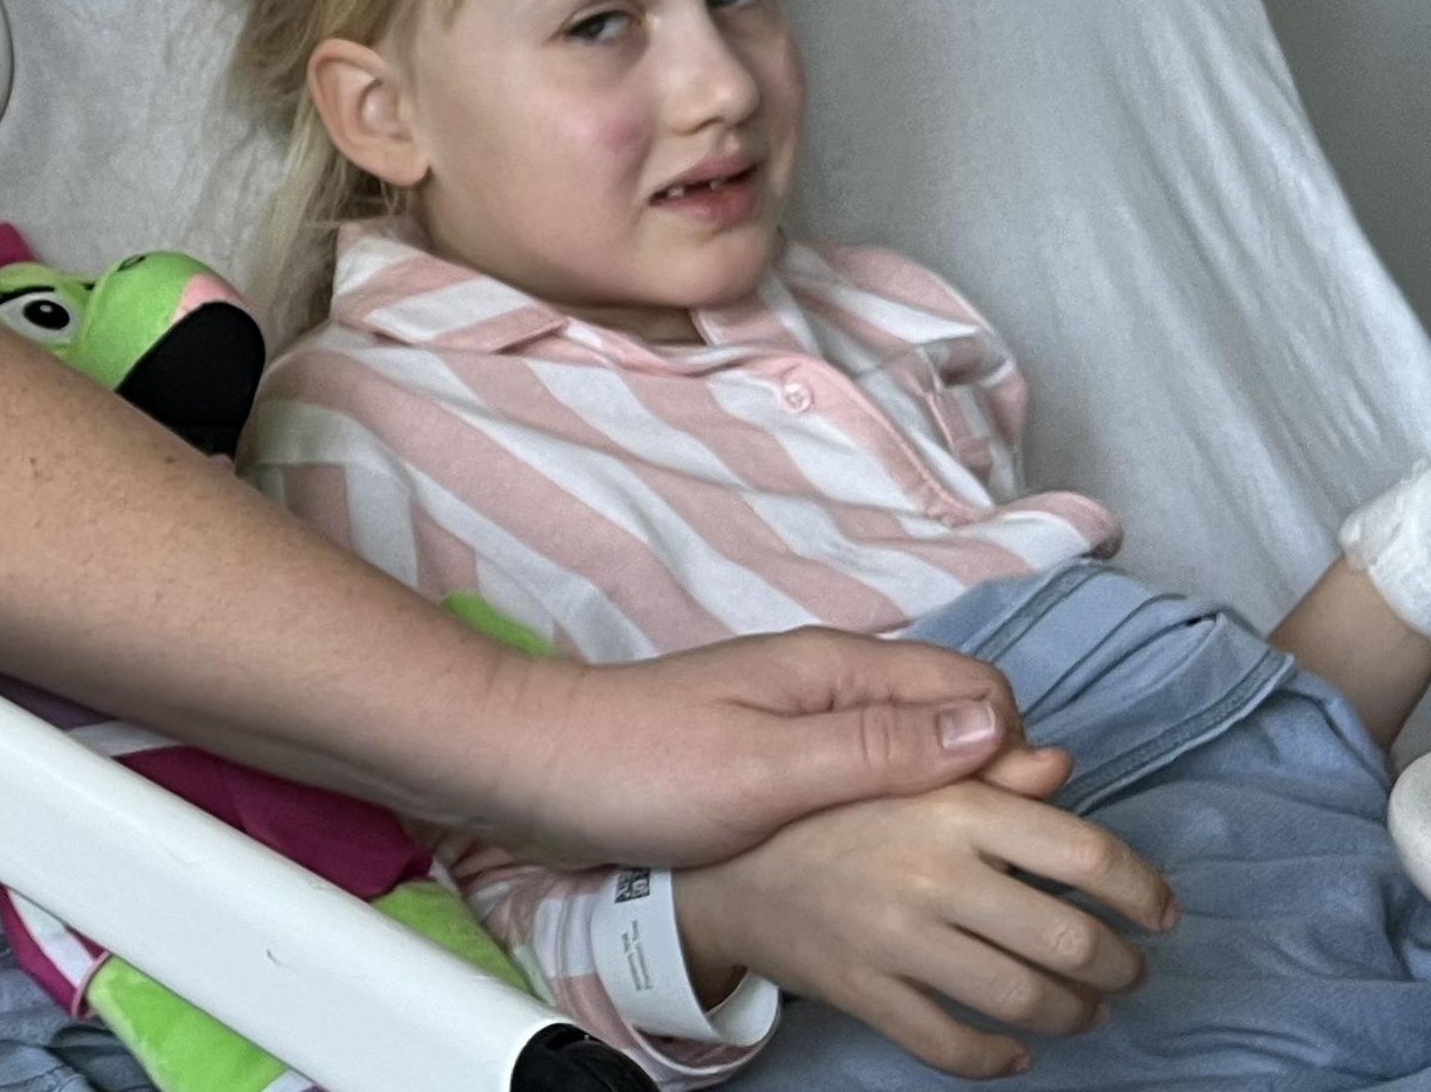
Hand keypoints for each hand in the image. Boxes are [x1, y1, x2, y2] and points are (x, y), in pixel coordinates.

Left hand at [471, 626, 1027, 867]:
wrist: (529, 769)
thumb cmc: (636, 767)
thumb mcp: (767, 766)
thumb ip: (879, 749)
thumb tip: (996, 728)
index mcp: (839, 668)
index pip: (977, 692)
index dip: (1008, 756)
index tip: (999, 828)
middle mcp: (831, 686)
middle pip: (953, 723)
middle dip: (985, 784)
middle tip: (973, 860)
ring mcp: (802, 722)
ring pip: (911, 756)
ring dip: (937, 803)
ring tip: (935, 869)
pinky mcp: (773, 760)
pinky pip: (861, 779)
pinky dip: (885, 815)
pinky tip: (874, 861)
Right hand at [671, 751, 1175, 1079]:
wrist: (718, 871)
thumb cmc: (824, 813)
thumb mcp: (901, 775)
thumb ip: (988, 775)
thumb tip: (1066, 769)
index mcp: (949, 806)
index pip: (1084, 854)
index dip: (1143, 891)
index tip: (1161, 913)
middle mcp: (929, 873)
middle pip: (1070, 941)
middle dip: (1119, 967)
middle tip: (1125, 970)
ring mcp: (894, 940)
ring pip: (1025, 1001)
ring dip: (1075, 1015)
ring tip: (1083, 1009)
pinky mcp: (864, 992)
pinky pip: (953, 1046)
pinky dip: (999, 1059)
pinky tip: (1014, 1050)